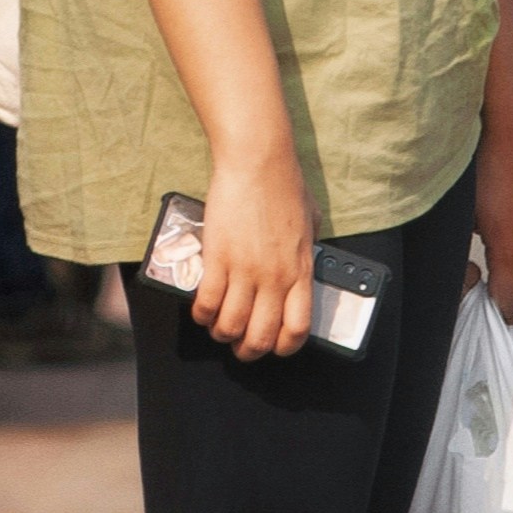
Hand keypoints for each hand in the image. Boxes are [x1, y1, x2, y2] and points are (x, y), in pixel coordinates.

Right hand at [195, 143, 315, 358]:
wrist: (258, 162)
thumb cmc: (285, 185)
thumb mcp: (310, 222)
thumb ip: (308, 248)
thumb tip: (303, 262)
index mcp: (300, 271)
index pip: (298, 328)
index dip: (284, 347)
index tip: (274, 346)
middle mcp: (275, 278)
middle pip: (261, 336)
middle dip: (248, 350)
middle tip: (239, 345)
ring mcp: (245, 270)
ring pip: (230, 325)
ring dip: (222, 334)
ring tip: (218, 328)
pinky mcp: (217, 258)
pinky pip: (207, 302)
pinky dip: (202, 314)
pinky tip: (201, 310)